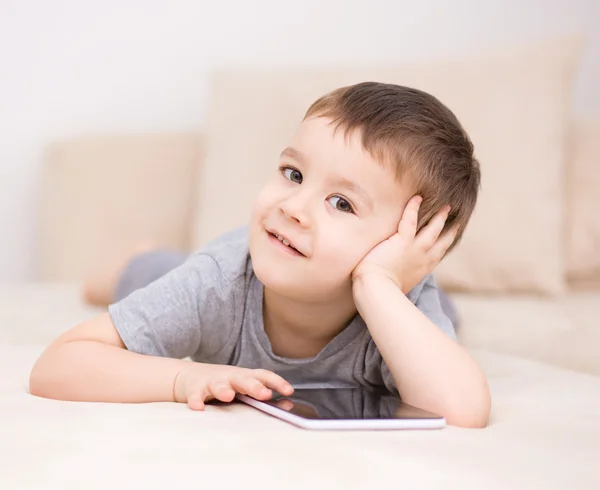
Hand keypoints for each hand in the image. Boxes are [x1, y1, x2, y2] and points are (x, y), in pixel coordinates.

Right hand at [173, 363, 293, 410]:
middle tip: (264, 394)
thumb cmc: (222, 384)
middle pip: (243, 379)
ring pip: (218, 385)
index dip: (276, 382)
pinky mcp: (194, 388)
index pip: (263, 375)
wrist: (187, 376)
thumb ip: (263, 396)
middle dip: (254, 386)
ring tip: (228, 396)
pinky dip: (196, 400)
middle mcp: (230, 377)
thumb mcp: (242, 388)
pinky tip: (198, 408)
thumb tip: (288, 405)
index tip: (289, 391)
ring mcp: (212, 381)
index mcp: (244, 376)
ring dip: (224, 389)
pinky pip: (195, 394)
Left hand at [352, 196, 457, 293]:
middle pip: (442, 242)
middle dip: (450, 230)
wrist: (376, 290)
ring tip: (446, 206)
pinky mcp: (402, 241)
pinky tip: (417, 197)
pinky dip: (413, 208)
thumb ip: (402, 278)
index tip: (450, 238)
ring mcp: (415, 249)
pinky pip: (410, 220)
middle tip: (457, 220)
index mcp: (422, 270)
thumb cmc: (382, 291)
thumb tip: (395, 279)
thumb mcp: (399, 286)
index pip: (437, 255)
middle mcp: (423, 259)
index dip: (445, 245)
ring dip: (440, 217)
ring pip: (433, 229)